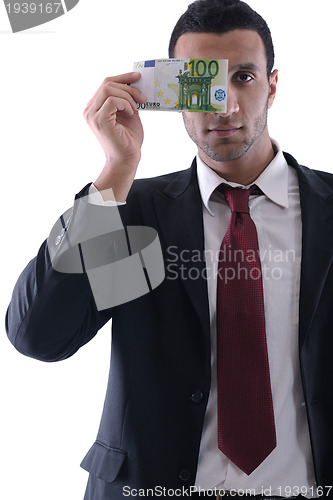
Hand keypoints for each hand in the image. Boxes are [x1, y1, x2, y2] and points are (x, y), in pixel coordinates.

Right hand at [84, 73, 146, 199]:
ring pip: (109, 89)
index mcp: (95, 107)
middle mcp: (90, 109)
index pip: (106, 83)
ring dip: (128, 96)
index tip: (138, 77)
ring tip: (136, 108)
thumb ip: (127, 100)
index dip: (123, 77)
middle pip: (107, 83)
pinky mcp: (99, 120)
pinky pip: (112, 100)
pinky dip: (125, 104)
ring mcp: (92, 115)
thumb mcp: (129, 114)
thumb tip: (135, 84)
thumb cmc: (128, 140)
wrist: (127, 160)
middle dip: (128, 86)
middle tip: (143, 97)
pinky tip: (131, 114)